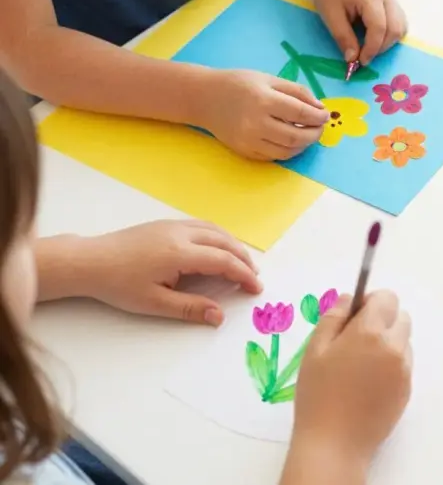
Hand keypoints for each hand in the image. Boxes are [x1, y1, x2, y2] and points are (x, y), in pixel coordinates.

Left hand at [73, 220, 260, 325]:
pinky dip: (219, 236)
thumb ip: (190, 308)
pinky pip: (202, 225)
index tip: (255, 288)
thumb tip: (219, 316)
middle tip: (254, 277)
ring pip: (215, 230)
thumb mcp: (154, 302)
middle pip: (225, 242)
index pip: (223, 261)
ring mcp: (173, 226)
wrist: (89, 260)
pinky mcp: (166, 224)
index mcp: (180, 253)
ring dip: (233, 245)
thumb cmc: (118, 284)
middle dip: (244, 259)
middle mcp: (181, 234)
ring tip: (242, 262)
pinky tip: (218, 247)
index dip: (244, 275)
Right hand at [197, 69, 328, 160]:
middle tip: (319, 128)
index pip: (300, 114)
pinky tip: (291, 140)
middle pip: (296, 137)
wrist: (204, 98)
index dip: (318, 117)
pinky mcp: (245, 151)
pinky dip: (288, 150)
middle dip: (314, 134)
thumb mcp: (269, 79)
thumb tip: (320, 108)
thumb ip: (297, 92)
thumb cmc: (239, 84)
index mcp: (263, 100)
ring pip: (287, 151)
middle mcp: (256, 123)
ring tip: (307, 134)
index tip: (325, 115)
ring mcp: (249, 140)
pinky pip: (274, 156)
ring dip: (303, 145)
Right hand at [291, 290, 411, 471]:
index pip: (387, 298)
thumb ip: (333, 317)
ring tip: (361, 365)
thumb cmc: (318, 394)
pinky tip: (368, 383)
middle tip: (356, 340)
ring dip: (389, 342)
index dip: (371, 301)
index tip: (356, 314)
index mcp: (371, 332)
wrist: (335, 442)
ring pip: (404, 341)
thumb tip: (349, 298)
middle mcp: (394, 346)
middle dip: (382, 320)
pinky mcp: (407, 389)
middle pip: (401, 317)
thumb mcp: (315, 350)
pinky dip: (391, 364)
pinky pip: (404, 364)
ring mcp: (404, 369)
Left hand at [312, 0, 407, 65]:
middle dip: (381, 48)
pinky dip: (391, 36)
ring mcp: (393, 0)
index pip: (379, 28)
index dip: (371, 48)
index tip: (360, 62)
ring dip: (388, 43)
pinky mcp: (393, 5)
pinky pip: (400, 25)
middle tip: (364, 56)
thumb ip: (343, 38)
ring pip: (401, 29)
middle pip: (395, 30)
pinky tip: (376, 39)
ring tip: (369, 47)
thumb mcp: (330, 15)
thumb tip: (352, 60)